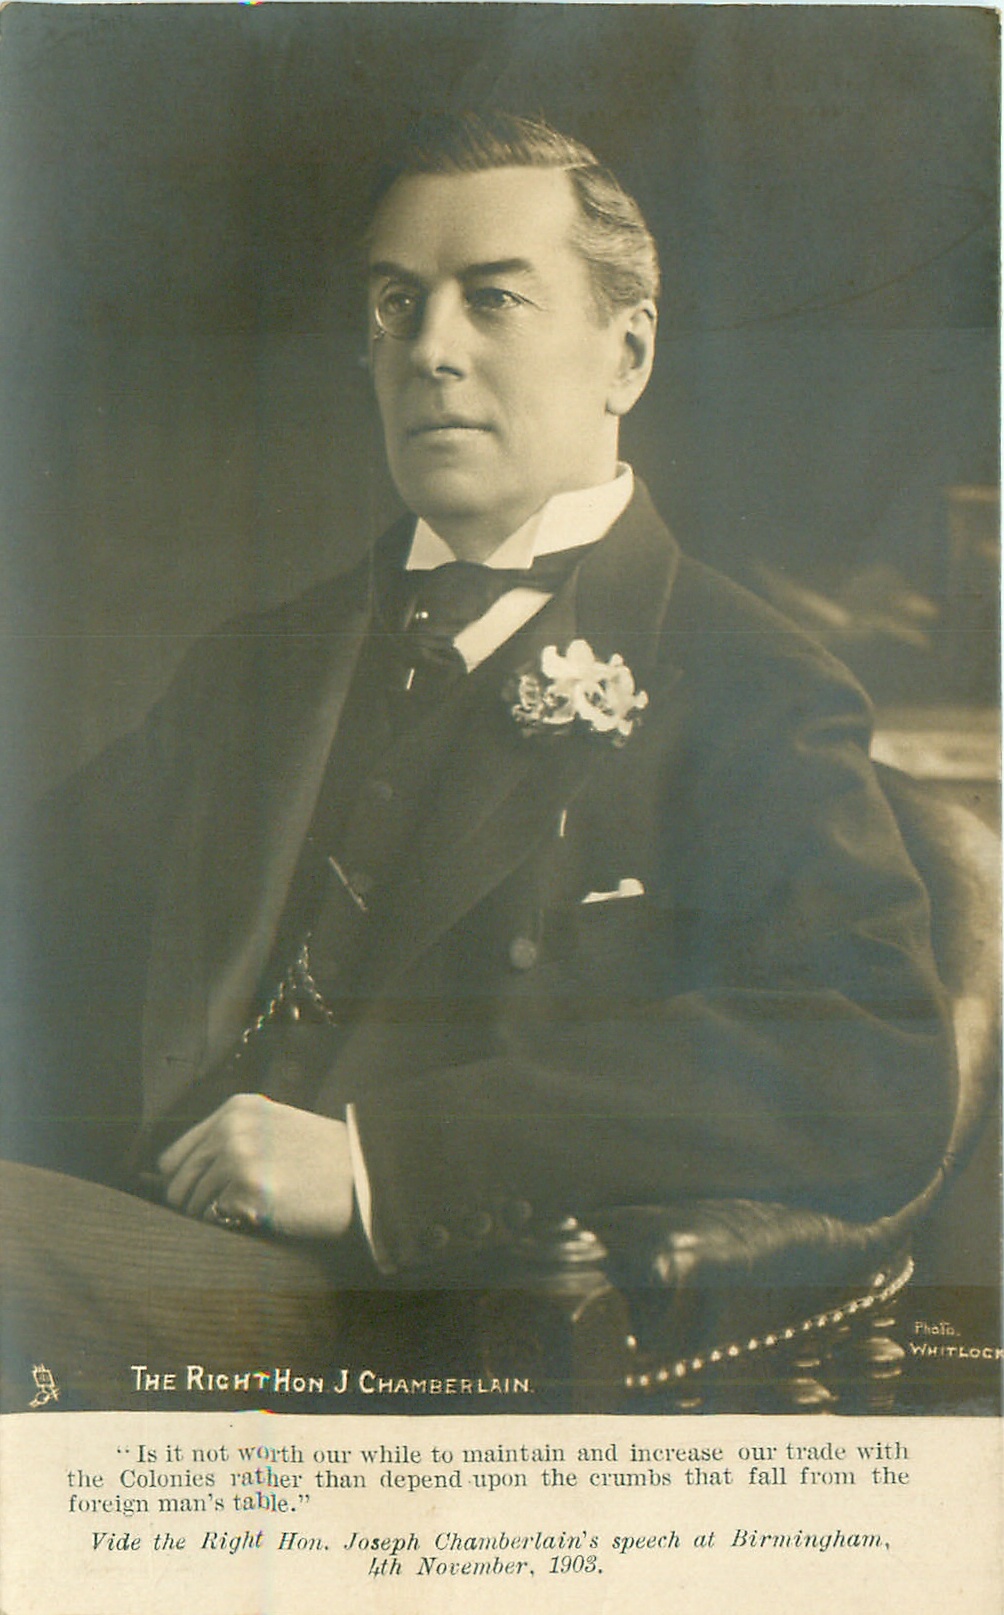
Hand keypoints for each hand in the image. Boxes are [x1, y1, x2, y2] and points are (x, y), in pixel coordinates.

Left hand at [157, 1094, 354, 1239]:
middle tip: (229, 1210)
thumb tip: (178, 1175)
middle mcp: (231, 1128)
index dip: (183, 1182)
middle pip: (177, 1183)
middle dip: (196, 1204)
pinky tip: (262, 1214)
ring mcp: (238, 1157)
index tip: (200, 1196)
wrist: (362, 1174)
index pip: (173, 1156)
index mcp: (235, 1109)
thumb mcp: (272, 1127)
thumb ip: (230, 1139)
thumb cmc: (319, 1159)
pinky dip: (233, 1224)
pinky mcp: (248, 1189)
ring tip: (252, 1209)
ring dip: (216, 1215)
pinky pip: (215, 1219)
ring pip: (192, 1205)